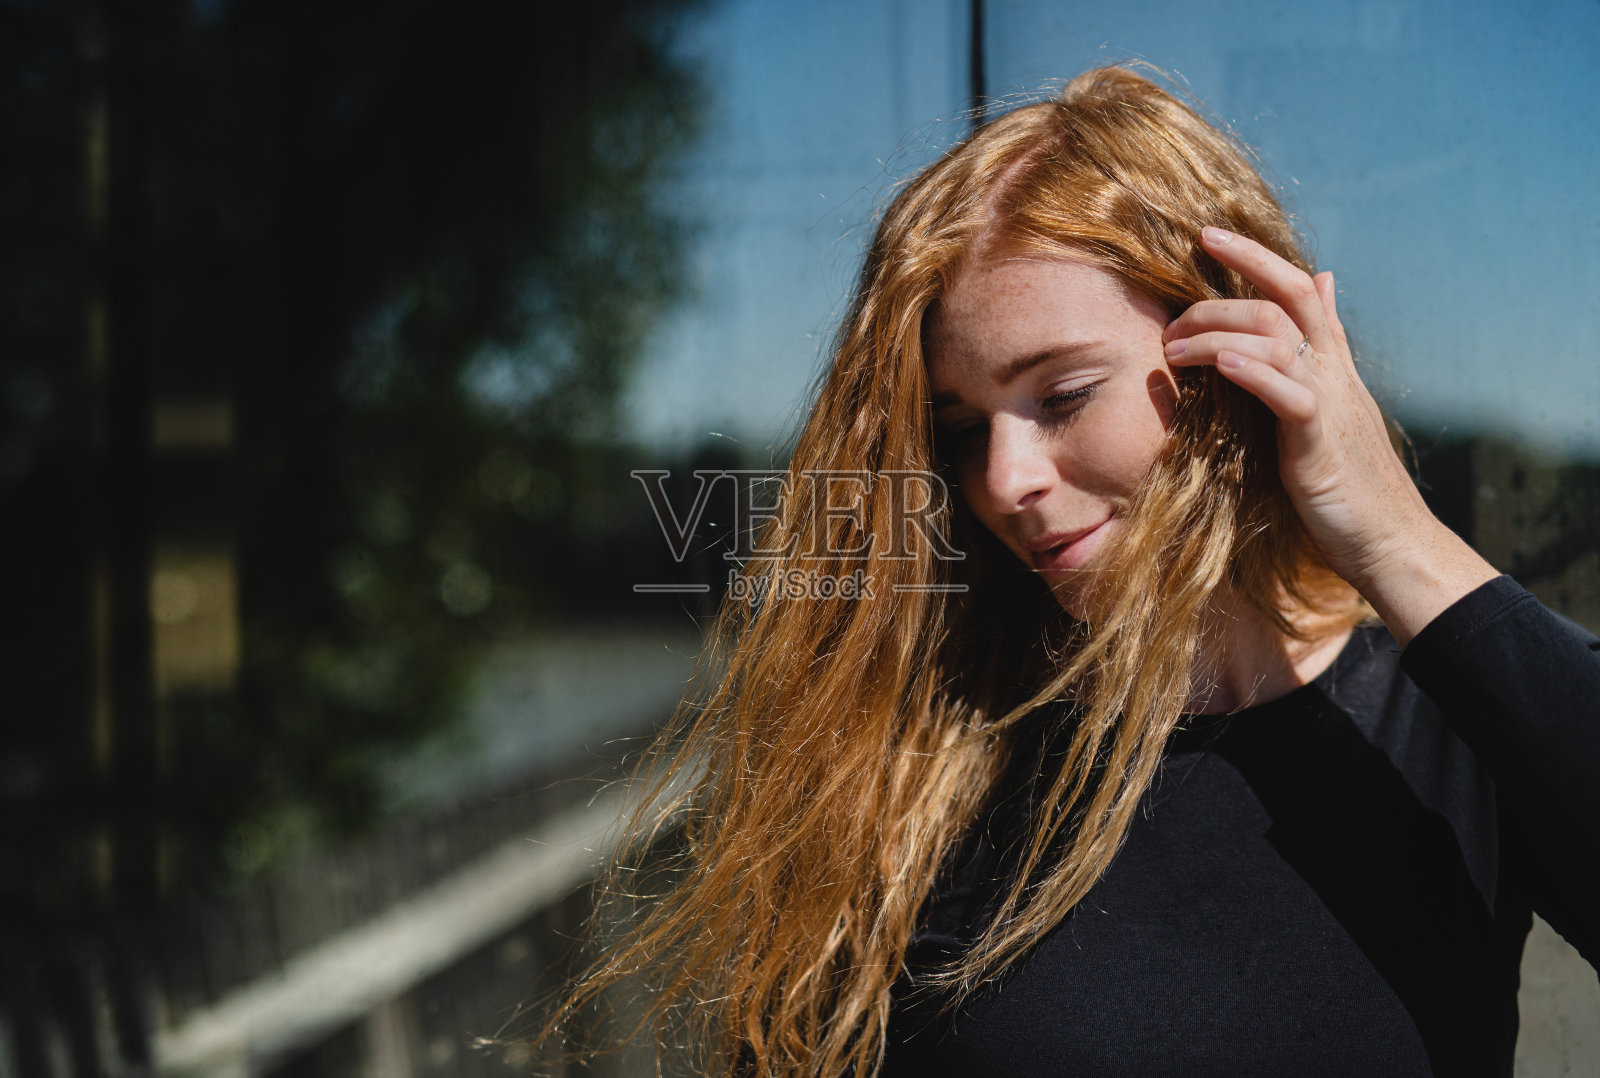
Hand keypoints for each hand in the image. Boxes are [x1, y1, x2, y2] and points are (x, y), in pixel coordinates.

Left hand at [1160, 226, 1495, 643]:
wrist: (1386, 538)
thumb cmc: (1347, 477)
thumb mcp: (1329, 401)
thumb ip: (1318, 345)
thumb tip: (1323, 282)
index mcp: (1331, 361)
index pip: (1295, 287)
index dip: (1254, 256)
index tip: (1205, 234)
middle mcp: (1334, 370)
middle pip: (1281, 301)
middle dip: (1221, 294)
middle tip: (1170, 318)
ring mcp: (1330, 401)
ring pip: (1277, 339)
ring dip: (1217, 335)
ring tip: (1172, 348)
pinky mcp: (1321, 440)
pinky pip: (1290, 394)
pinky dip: (1253, 373)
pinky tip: (1219, 365)